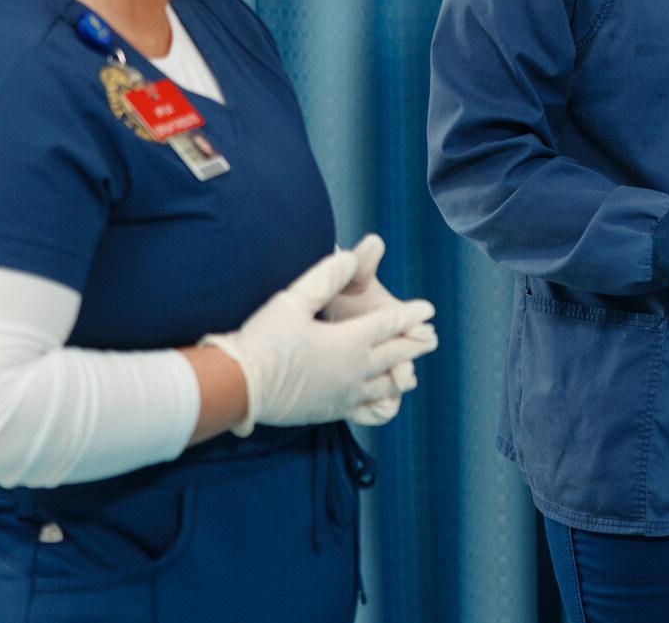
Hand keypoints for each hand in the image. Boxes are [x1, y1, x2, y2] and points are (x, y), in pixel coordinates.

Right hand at [201, 247, 438, 436]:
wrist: (237, 387)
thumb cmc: (263, 340)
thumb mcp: (293, 300)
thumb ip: (325, 277)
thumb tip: (351, 256)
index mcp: (350, 341)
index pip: (389, 324)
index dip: (411, 315)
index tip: (429, 309)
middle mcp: (355, 369)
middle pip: (394, 354)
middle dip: (414, 345)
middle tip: (431, 339)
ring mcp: (345, 394)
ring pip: (384, 384)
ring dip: (400, 374)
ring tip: (411, 373)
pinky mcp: (330, 411)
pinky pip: (367, 410)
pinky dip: (381, 404)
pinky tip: (382, 403)